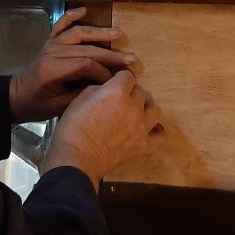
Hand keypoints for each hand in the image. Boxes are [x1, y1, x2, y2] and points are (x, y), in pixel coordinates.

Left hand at [9, 7, 137, 123]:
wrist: (16, 97)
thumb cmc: (37, 105)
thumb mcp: (60, 106)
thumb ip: (82, 93)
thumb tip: (105, 85)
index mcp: (53, 69)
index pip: (86, 64)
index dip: (104, 71)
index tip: (116, 80)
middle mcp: (53, 52)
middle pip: (87, 48)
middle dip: (110, 54)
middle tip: (130, 59)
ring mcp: (51, 44)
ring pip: (79, 33)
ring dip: (100, 32)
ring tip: (118, 33)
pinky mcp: (50, 41)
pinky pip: (61, 25)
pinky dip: (72, 15)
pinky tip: (84, 10)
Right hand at [42, 70, 164, 185]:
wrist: (77, 158)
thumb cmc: (73, 128)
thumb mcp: (80, 98)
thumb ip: (99, 89)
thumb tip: (108, 88)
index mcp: (117, 91)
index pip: (127, 76)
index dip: (120, 79)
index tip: (114, 85)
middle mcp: (133, 106)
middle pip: (140, 91)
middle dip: (131, 93)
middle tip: (119, 101)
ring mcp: (141, 126)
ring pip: (154, 109)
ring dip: (145, 108)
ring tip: (135, 113)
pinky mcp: (143, 144)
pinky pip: (161, 136)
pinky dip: (157, 132)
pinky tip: (150, 130)